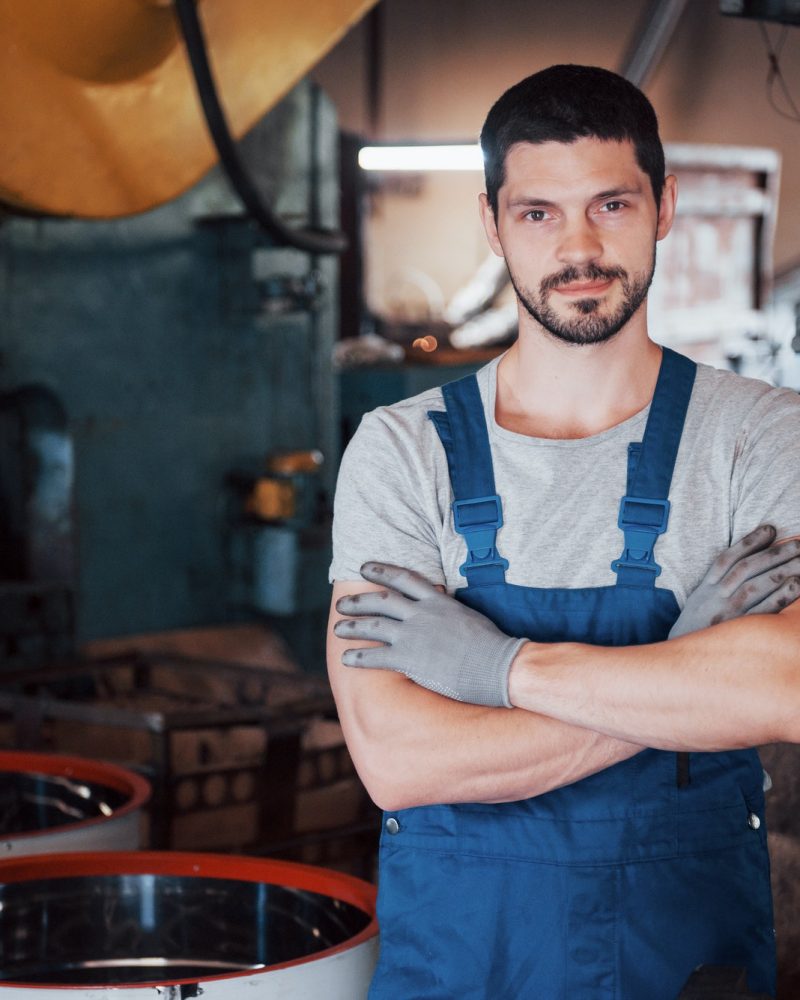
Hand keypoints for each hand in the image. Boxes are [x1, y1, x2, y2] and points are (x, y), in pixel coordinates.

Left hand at [334, 563, 525, 706]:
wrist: (499, 665)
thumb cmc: (492, 645)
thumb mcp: (469, 616)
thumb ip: (449, 611)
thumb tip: (442, 609)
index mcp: (438, 601)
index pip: (404, 578)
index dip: (381, 571)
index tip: (364, 568)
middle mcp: (422, 613)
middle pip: (381, 601)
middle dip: (358, 602)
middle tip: (341, 604)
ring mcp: (414, 635)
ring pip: (373, 625)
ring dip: (352, 626)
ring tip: (338, 628)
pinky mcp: (409, 659)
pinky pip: (375, 656)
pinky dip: (358, 656)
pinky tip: (346, 658)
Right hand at [669, 525, 799, 638]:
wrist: (683, 665)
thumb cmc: (696, 631)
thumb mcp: (700, 603)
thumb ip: (718, 584)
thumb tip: (744, 564)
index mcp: (705, 589)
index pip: (728, 559)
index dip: (749, 542)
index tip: (771, 529)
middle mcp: (715, 598)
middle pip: (748, 568)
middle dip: (775, 553)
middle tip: (799, 543)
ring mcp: (728, 614)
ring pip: (758, 584)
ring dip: (784, 569)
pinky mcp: (739, 632)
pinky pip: (764, 610)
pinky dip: (781, 596)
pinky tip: (797, 584)